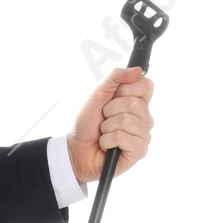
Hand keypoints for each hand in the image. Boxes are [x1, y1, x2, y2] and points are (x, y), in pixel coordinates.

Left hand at [70, 66, 153, 185]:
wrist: (76, 148)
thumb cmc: (88, 123)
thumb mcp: (98, 94)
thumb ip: (115, 78)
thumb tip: (137, 70)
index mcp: (138, 103)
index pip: (146, 86)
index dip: (126, 89)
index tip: (114, 97)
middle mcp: (144, 119)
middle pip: (135, 104)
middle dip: (111, 110)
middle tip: (104, 119)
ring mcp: (143, 136)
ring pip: (127, 121)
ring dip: (107, 127)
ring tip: (104, 133)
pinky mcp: (138, 152)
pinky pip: (123, 138)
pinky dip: (107, 141)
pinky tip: (107, 146)